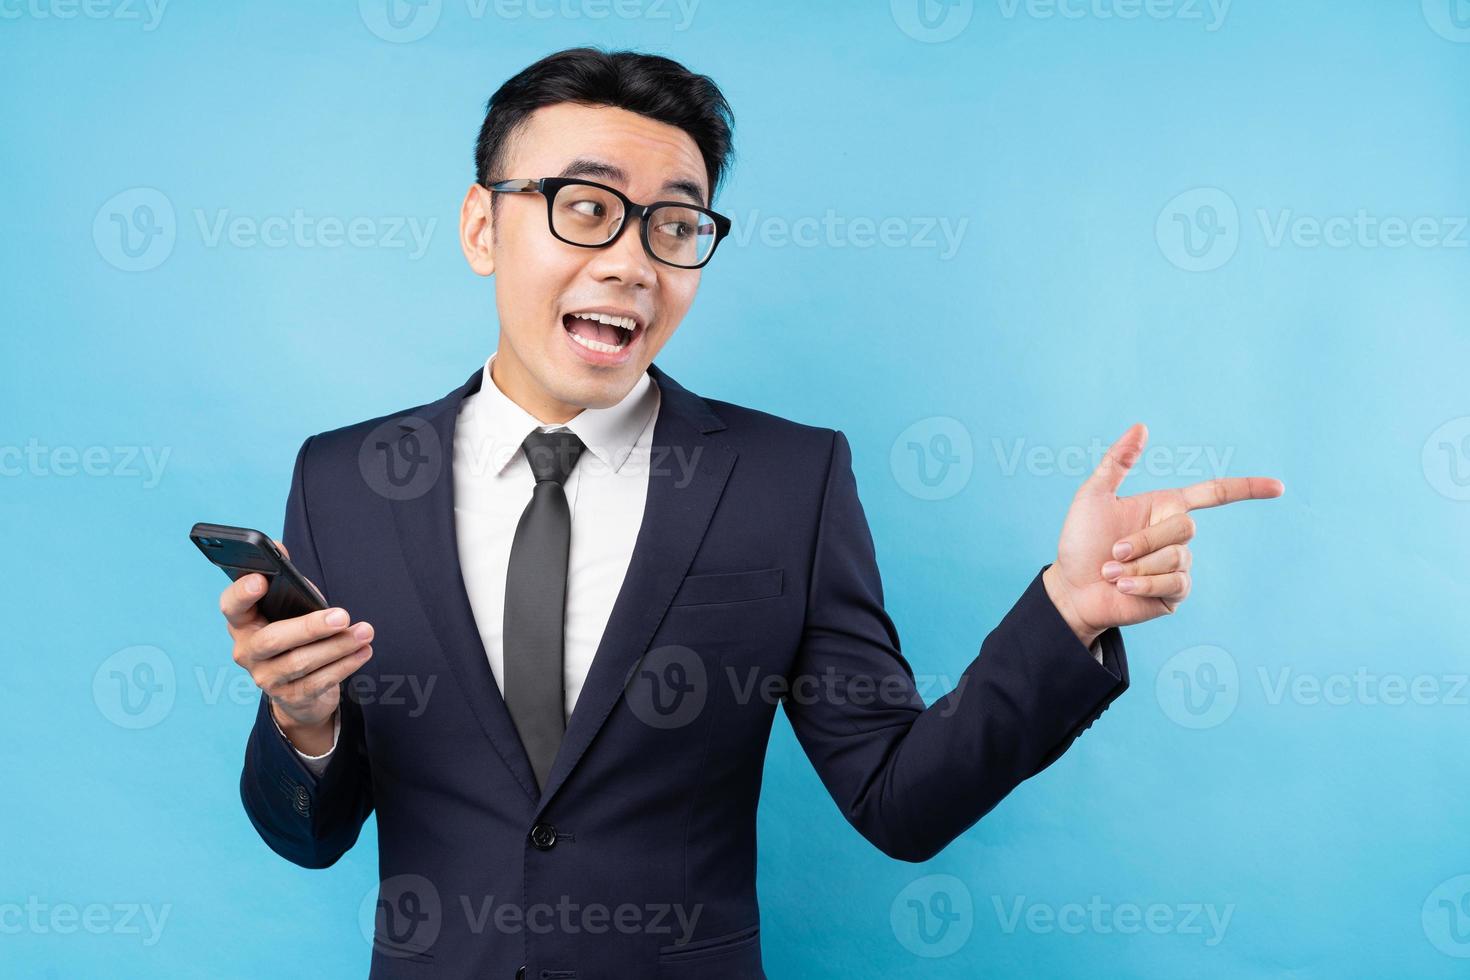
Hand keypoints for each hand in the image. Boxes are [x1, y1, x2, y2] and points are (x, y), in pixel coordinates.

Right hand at [220, 539, 371, 753]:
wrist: (298, 690)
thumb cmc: (294, 634)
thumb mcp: (289, 605)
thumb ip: (285, 580)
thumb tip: (278, 548)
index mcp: (242, 622)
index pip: (231, 606)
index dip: (242, 594)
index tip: (261, 580)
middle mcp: (247, 652)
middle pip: (273, 640)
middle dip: (310, 627)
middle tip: (342, 615)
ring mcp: (266, 677)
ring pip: (301, 662)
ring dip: (338, 646)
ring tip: (365, 632)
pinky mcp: (290, 697)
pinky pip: (318, 681)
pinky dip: (345, 665)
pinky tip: (363, 651)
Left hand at [1042, 424, 1283, 647]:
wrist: (1071, 587)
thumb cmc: (1079, 541)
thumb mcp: (1093, 496)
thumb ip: (1117, 462)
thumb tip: (1141, 426)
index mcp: (1164, 507)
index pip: (1214, 494)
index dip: (1246, 489)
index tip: (1279, 487)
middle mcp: (1176, 535)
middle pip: (1186, 529)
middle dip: (1144, 541)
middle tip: (1113, 551)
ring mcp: (1179, 565)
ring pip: (1177, 558)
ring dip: (1137, 566)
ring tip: (1111, 572)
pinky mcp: (1175, 593)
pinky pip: (1174, 583)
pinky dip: (1142, 585)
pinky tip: (1121, 587)